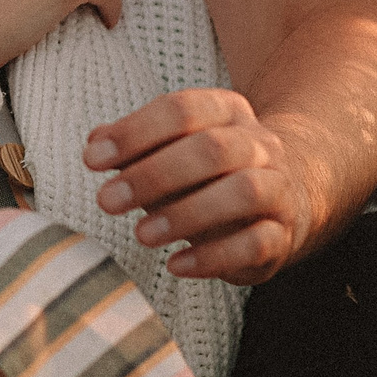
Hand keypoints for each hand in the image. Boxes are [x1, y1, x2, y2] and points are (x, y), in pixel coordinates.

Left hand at [82, 89, 316, 283]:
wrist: (284, 200)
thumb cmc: (208, 174)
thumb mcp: (170, 151)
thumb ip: (134, 145)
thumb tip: (96, 142)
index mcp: (227, 111)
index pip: (182, 110)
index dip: (135, 133)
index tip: (92, 159)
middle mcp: (260, 144)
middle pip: (212, 148)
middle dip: (154, 175)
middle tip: (107, 201)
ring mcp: (278, 188)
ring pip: (243, 191)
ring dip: (186, 213)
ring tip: (141, 235)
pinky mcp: (283, 234)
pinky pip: (257, 243)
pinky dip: (214, 256)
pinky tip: (176, 265)